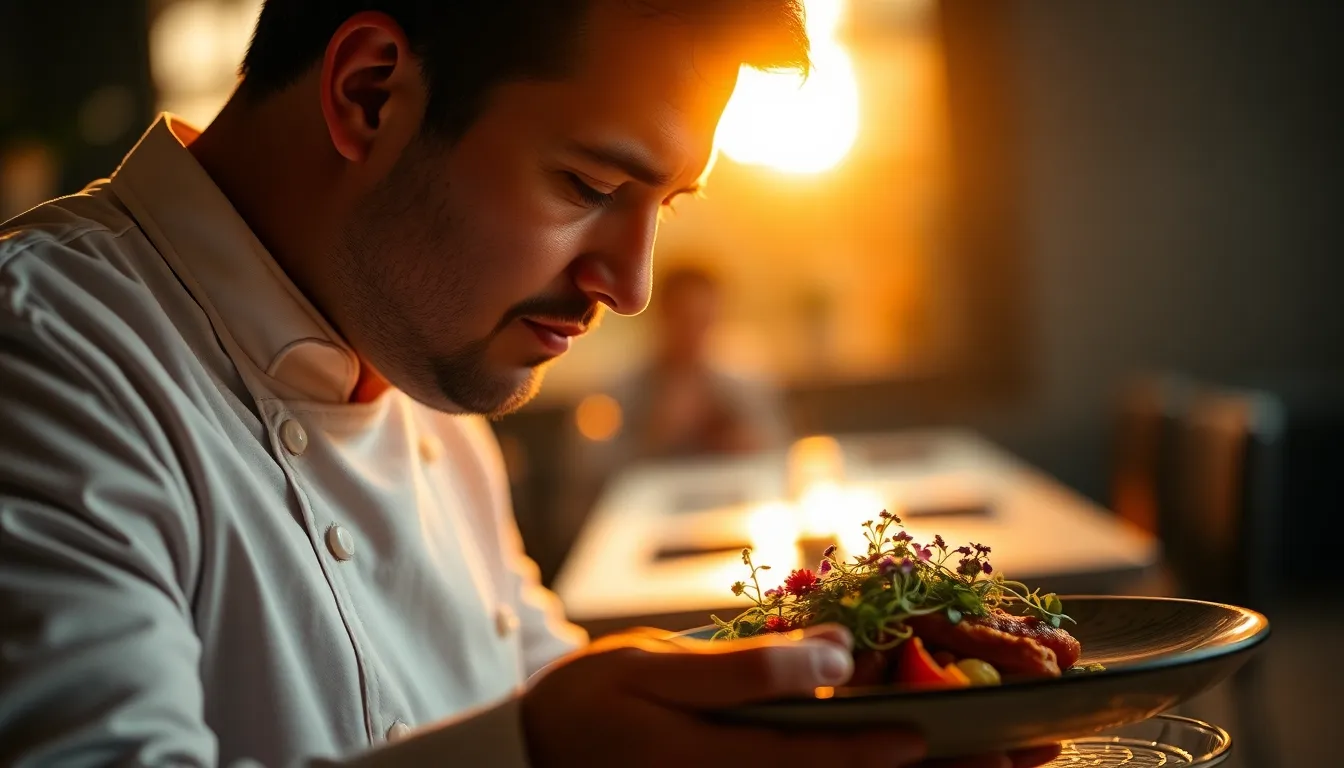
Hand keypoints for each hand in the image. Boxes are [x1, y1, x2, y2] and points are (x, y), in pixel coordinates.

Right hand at [521, 624, 1060, 767]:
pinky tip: (932, 758)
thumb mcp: (653, 672)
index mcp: (726, 765)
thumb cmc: (592, 705)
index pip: (826, 761)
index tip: (952, 732)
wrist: (542, 756)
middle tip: (1031, 753)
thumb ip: (745, 671)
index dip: (894, 749)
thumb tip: (830, 654)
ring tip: (1013, 760)